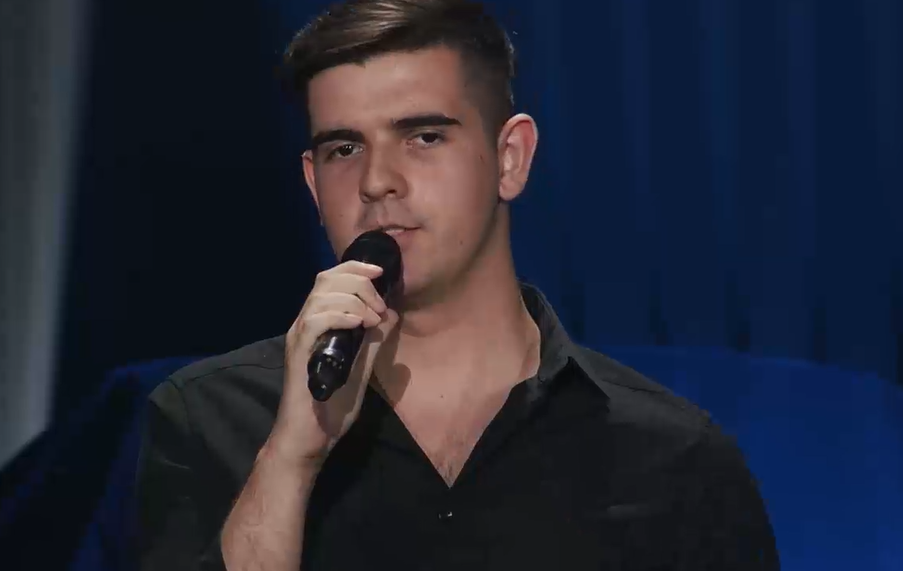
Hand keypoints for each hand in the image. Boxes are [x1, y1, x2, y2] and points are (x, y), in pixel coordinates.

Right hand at [270, 261, 399, 466]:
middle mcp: (305, 324)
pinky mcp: (298, 353)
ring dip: (353, 299)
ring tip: (372, 317)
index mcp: (319, 323)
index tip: (381, 272)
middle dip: (359, 281)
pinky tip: (359, 324)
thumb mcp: (361, 367)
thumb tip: (390, 313)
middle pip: (326, 279)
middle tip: (379, 304)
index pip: (332, 279)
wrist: (310, 438)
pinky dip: (339, 315)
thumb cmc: (331, 407)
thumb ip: (373, 340)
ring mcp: (299, 337)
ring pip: (321, 295)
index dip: (356, 268)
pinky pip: (315, 321)